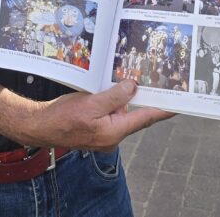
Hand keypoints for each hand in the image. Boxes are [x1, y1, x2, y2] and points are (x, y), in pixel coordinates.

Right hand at [18, 80, 173, 150]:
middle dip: (146, 101)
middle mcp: (112, 137)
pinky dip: (116, 104)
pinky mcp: (97, 131)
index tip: (179, 104)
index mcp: (114, 132)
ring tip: (135, 82)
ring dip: (128, 100)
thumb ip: (114, 96)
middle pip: (136, 117)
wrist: (40, 127)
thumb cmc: (62, 117)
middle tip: (161, 86)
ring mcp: (105, 135)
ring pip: (123, 115)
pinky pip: (112, 116)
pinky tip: (115, 91)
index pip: (145, 118)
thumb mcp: (91, 102)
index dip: (163, 110)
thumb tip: (133, 87)